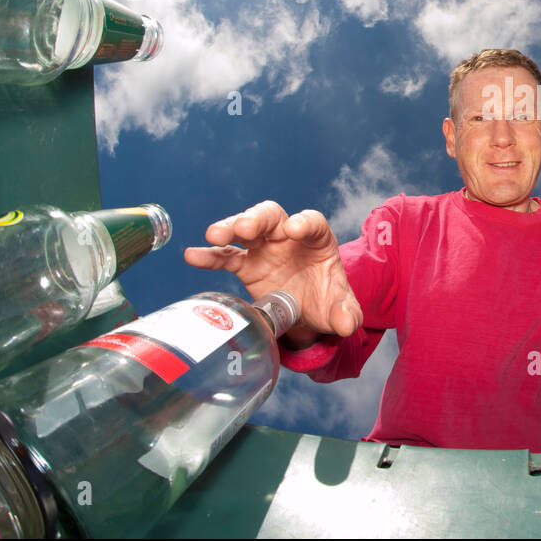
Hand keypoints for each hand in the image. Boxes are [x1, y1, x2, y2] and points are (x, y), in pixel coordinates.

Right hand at [183, 201, 362, 340]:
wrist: (309, 312)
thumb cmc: (327, 300)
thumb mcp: (341, 308)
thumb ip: (347, 314)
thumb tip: (347, 324)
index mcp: (316, 240)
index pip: (312, 222)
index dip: (304, 222)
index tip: (294, 228)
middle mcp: (288, 237)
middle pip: (272, 216)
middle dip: (258, 218)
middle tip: (246, 227)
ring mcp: (264, 248)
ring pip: (245, 229)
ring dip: (230, 228)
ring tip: (215, 235)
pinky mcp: (246, 265)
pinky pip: (226, 256)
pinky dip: (210, 255)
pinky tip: (193, 255)